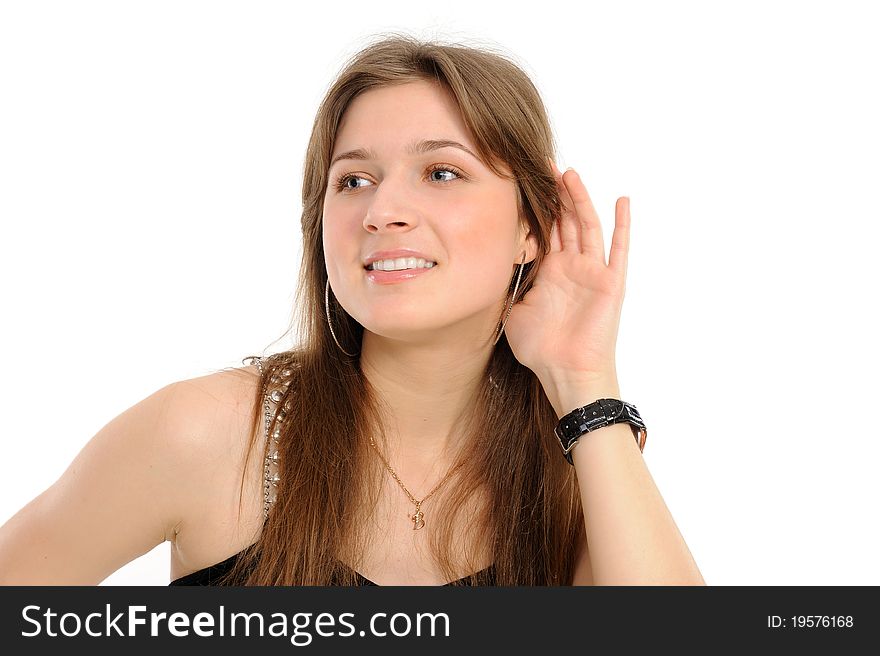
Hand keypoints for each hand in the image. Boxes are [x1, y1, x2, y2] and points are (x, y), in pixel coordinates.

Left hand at [501, 158, 631, 383]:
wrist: (565, 372)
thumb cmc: (541, 348)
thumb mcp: (514, 310)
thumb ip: (508, 285)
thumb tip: (488, 266)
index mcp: (550, 271)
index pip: (545, 230)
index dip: (538, 206)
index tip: (525, 180)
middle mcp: (572, 267)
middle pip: (565, 220)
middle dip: (555, 193)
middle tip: (544, 164)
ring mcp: (593, 272)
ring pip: (586, 226)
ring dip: (579, 199)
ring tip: (568, 174)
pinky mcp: (610, 283)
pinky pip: (618, 250)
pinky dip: (622, 225)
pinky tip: (622, 201)